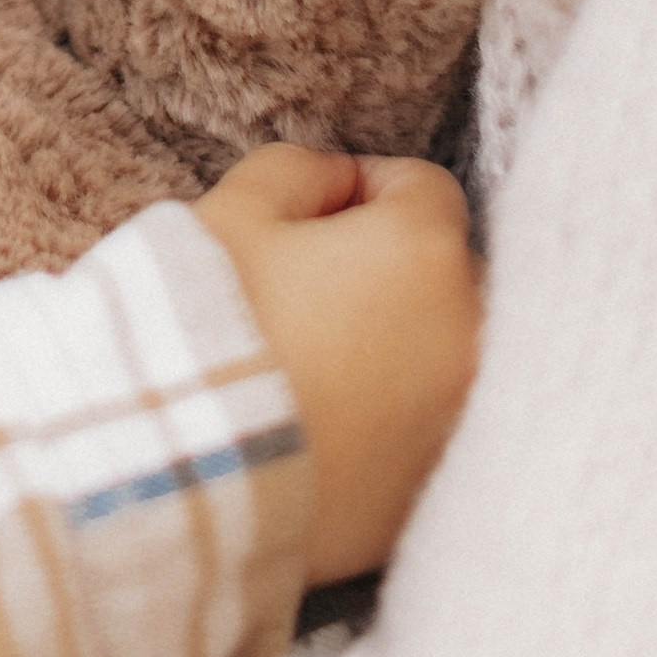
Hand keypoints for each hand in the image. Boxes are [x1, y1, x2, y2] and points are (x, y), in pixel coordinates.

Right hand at [195, 143, 480, 585]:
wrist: (188, 475)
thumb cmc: (212, 326)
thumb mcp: (234, 213)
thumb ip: (299, 171)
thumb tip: (337, 182)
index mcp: (424, 251)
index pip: (423, 188)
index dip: (362, 188)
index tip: (305, 219)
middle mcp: (468, 333)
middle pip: (447, 272)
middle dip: (392, 267)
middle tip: (308, 288)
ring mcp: (458, 418)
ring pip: (442, 352)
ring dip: (399, 343)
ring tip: (315, 362)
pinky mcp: (434, 486)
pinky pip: (425, 426)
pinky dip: (390, 416)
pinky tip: (324, 423)